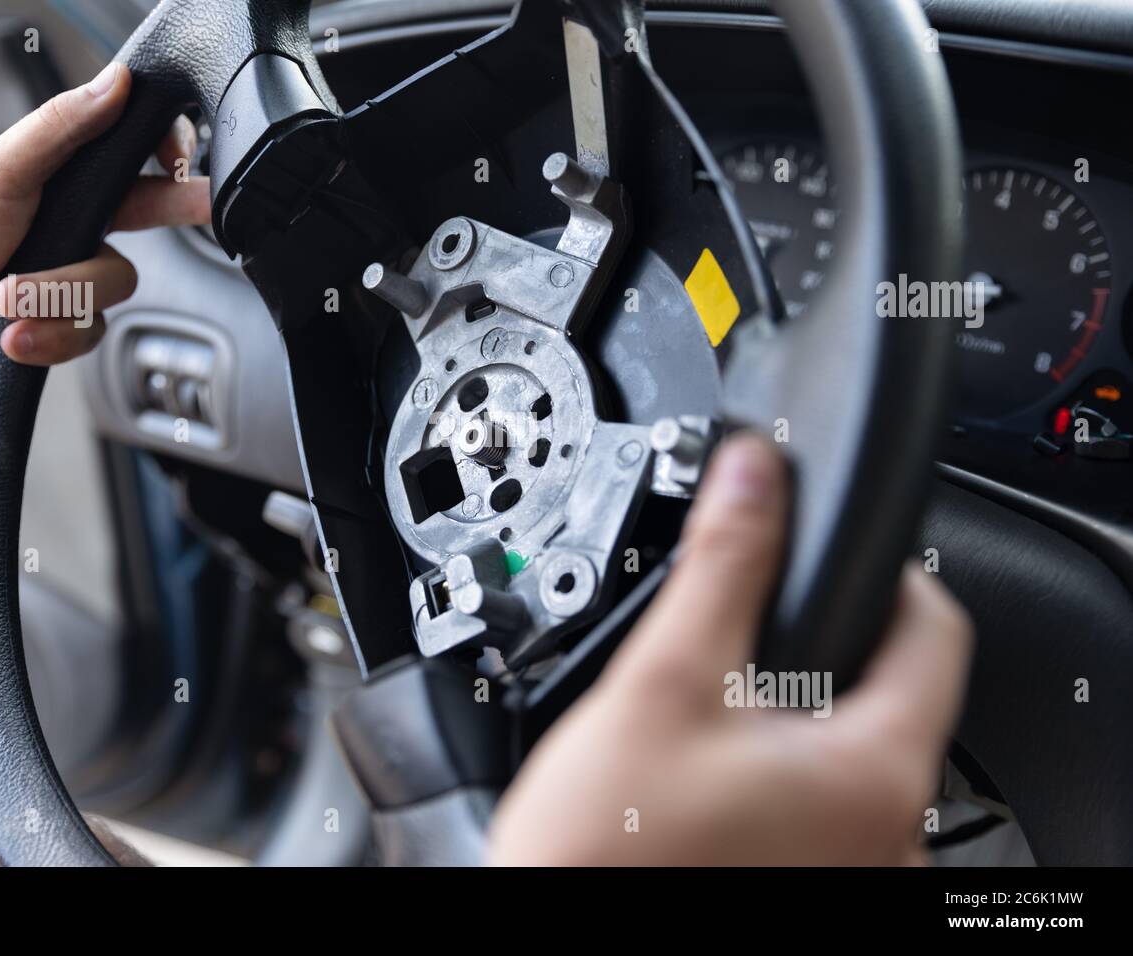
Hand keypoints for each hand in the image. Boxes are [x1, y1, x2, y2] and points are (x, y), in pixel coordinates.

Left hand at [0, 62, 209, 396]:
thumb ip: (59, 128)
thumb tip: (112, 84)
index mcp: (64, 181)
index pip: (133, 158)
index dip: (166, 155)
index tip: (181, 157)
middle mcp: (77, 227)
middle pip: (150, 221)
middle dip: (171, 212)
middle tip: (202, 205)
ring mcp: (74, 277)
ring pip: (112, 289)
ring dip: (54, 296)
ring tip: (6, 296)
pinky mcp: (67, 324)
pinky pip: (89, 333)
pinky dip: (48, 334)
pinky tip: (12, 331)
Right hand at [489, 434, 972, 865]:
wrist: (556, 924)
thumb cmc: (606, 852)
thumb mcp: (664, 680)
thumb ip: (722, 564)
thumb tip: (752, 473)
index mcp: (877, 774)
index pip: (934, 626)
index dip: (879, 569)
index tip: (822, 553)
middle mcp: (890, 836)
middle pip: (888, 691)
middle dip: (815, 647)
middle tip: (735, 642)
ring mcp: (855, 870)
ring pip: (846, 751)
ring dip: (790, 713)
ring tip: (710, 714)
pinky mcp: (814, 886)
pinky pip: (820, 805)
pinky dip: (777, 771)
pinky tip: (710, 775)